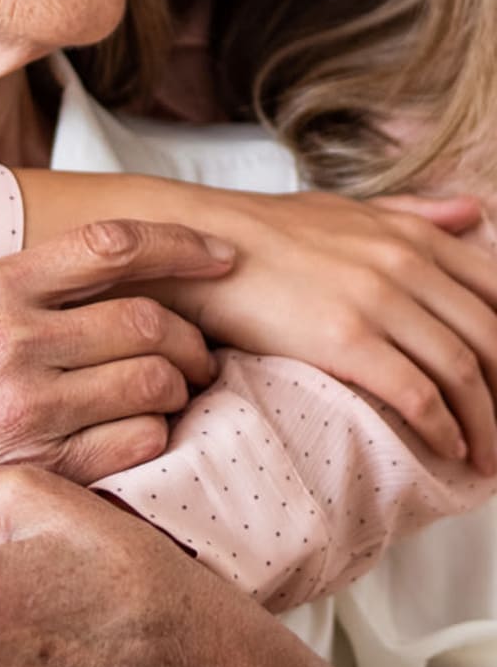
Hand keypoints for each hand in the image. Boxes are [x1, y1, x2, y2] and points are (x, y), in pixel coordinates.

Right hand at [0, 222, 230, 484]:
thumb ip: (24, 290)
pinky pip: (138, 446)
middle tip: (199, 354)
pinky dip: (154, 439)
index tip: (222, 257)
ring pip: (155, 384)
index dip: (183, 245)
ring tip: (176, 396)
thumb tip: (110, 270)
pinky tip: (140, 439)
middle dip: (192, 338)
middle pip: (150, 320)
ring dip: (180, 390)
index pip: (115, 245)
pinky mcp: (41, 475)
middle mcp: (15, 340)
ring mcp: (29, 410)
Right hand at [160, 189, 496, 472]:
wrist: (199, 243)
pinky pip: (416, 393)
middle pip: (489, 337)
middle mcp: (404, 262)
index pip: (496, 290)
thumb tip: (470, 212)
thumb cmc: (267, 231)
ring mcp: (377, 300)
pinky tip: (448, 449)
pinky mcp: (344, 339)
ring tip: (487, 458)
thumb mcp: (349, 208)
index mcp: (410, 234)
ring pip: (462, 371)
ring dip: (486, 424)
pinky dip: (443, 428)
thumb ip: (414, 213)